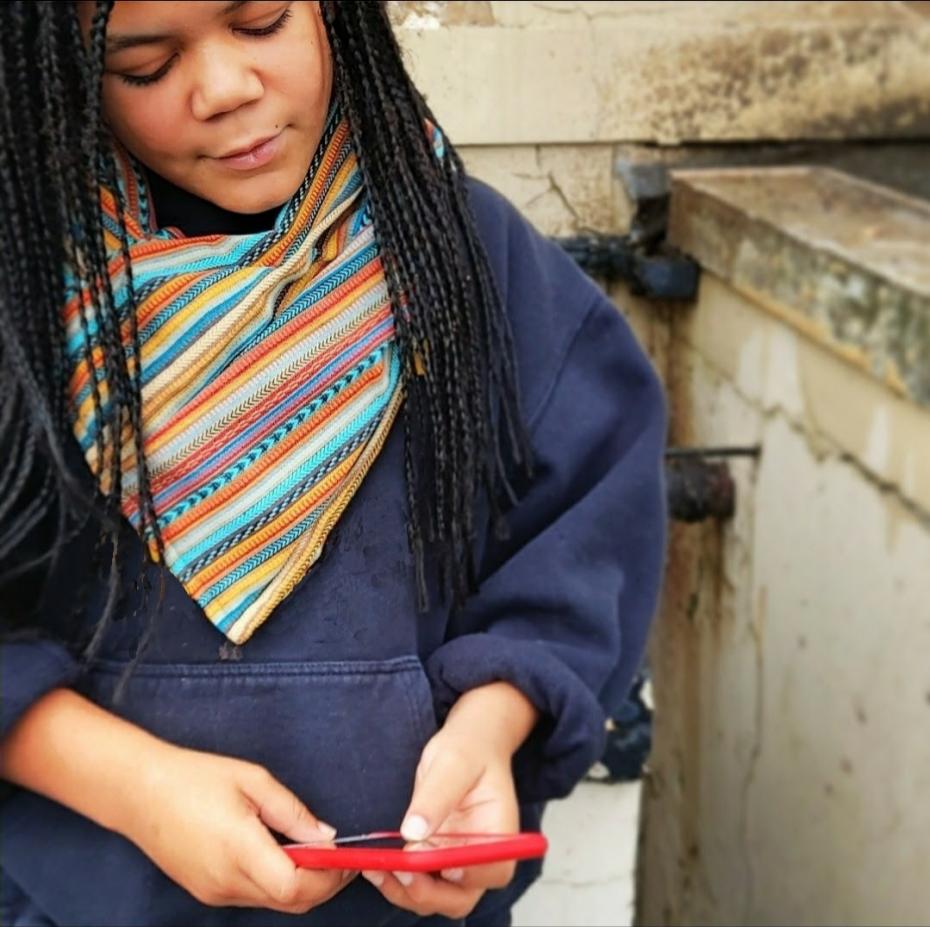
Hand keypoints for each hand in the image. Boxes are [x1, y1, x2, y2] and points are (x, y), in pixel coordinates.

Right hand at [123, 744, 354, 913]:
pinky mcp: (207, 893)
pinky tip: (283, 855)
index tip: (348, 856)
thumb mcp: (252, 780)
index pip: (295, 887)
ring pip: (274, 903)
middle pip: (290, 902)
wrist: (139, 793)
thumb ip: (292, 811)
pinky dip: (278, 883)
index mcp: (240, 850)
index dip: (329, 876)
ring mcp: (215, 893)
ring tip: (316, 852)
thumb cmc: (195, 777)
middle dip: (324, 884)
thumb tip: (327, 836)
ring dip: (302, 886)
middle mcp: (227, 881)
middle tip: (343, 857)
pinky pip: (254, 897)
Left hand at [361, 682, 538, 919]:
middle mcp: (481, 855)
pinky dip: (397, 881)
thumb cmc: (469, 749)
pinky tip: (376, 865)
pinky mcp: (437, 857)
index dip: (465, 876)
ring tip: (376, 868)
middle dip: (426, 893)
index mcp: (500, 832)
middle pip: (461, 897)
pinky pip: (419, 881)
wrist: (467, 743)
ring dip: (405, 891)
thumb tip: (413, 832)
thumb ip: (436, 797)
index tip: (435, 861)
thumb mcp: (453, 763)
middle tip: (397, 871)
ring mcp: (458, 860)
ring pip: (436, 896)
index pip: (492, 870)